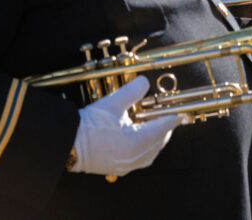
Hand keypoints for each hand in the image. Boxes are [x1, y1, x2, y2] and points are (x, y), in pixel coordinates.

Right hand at [70, 76, 185, 176]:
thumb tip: (145, 81)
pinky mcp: (119, 169)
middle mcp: (136, 156)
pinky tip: (139, 140)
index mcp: (138, 140)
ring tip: (153, 126)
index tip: (182, 114)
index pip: (164, 127)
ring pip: (152, 153)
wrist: (68, 145)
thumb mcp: (113, 102)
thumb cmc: (89, 125)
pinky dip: (146, 149)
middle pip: (160, 142)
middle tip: (166, 116)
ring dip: (156, 140)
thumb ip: (132, 91)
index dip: (175, 118)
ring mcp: (128, 165)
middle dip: (166, 129)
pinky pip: (141, 160)